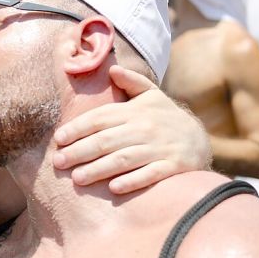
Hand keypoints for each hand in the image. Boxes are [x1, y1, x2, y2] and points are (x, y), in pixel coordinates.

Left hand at [52, 65, 211, 194]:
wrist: (199, 140)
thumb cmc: (166, 119)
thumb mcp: (152, 96)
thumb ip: (131, 81)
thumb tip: (112, 69)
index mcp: (136, 111)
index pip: (101, 118)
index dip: (78, 128)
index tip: (58, 139)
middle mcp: (146, 128)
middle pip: (107, 140)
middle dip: (80, 151)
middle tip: (58, 162)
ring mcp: (160, 147)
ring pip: (124, 159)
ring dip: (99, 168)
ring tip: (77, 178)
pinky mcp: (173, 166)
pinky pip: (150, 174)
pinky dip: (132, 181)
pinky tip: (114, 188)